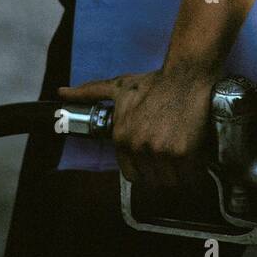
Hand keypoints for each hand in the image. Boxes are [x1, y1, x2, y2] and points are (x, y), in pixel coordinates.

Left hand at [57, 62, 218, 189]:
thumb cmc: (154, 82)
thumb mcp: (119, 87)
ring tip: (185, 156)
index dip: (145, 168)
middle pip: (152, 180)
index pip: (132, 175)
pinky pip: (188, 177)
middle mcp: (137, 147)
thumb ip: (90, 92)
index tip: (155, 159)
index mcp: (121, 137)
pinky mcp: (182, 153)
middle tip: (173, 155)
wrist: (184, 74)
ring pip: (170, 182)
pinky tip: (195, 157)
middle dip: (163, 172)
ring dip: (179, 174)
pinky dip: (194, 171)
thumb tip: (61, 91)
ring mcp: (160, 152)